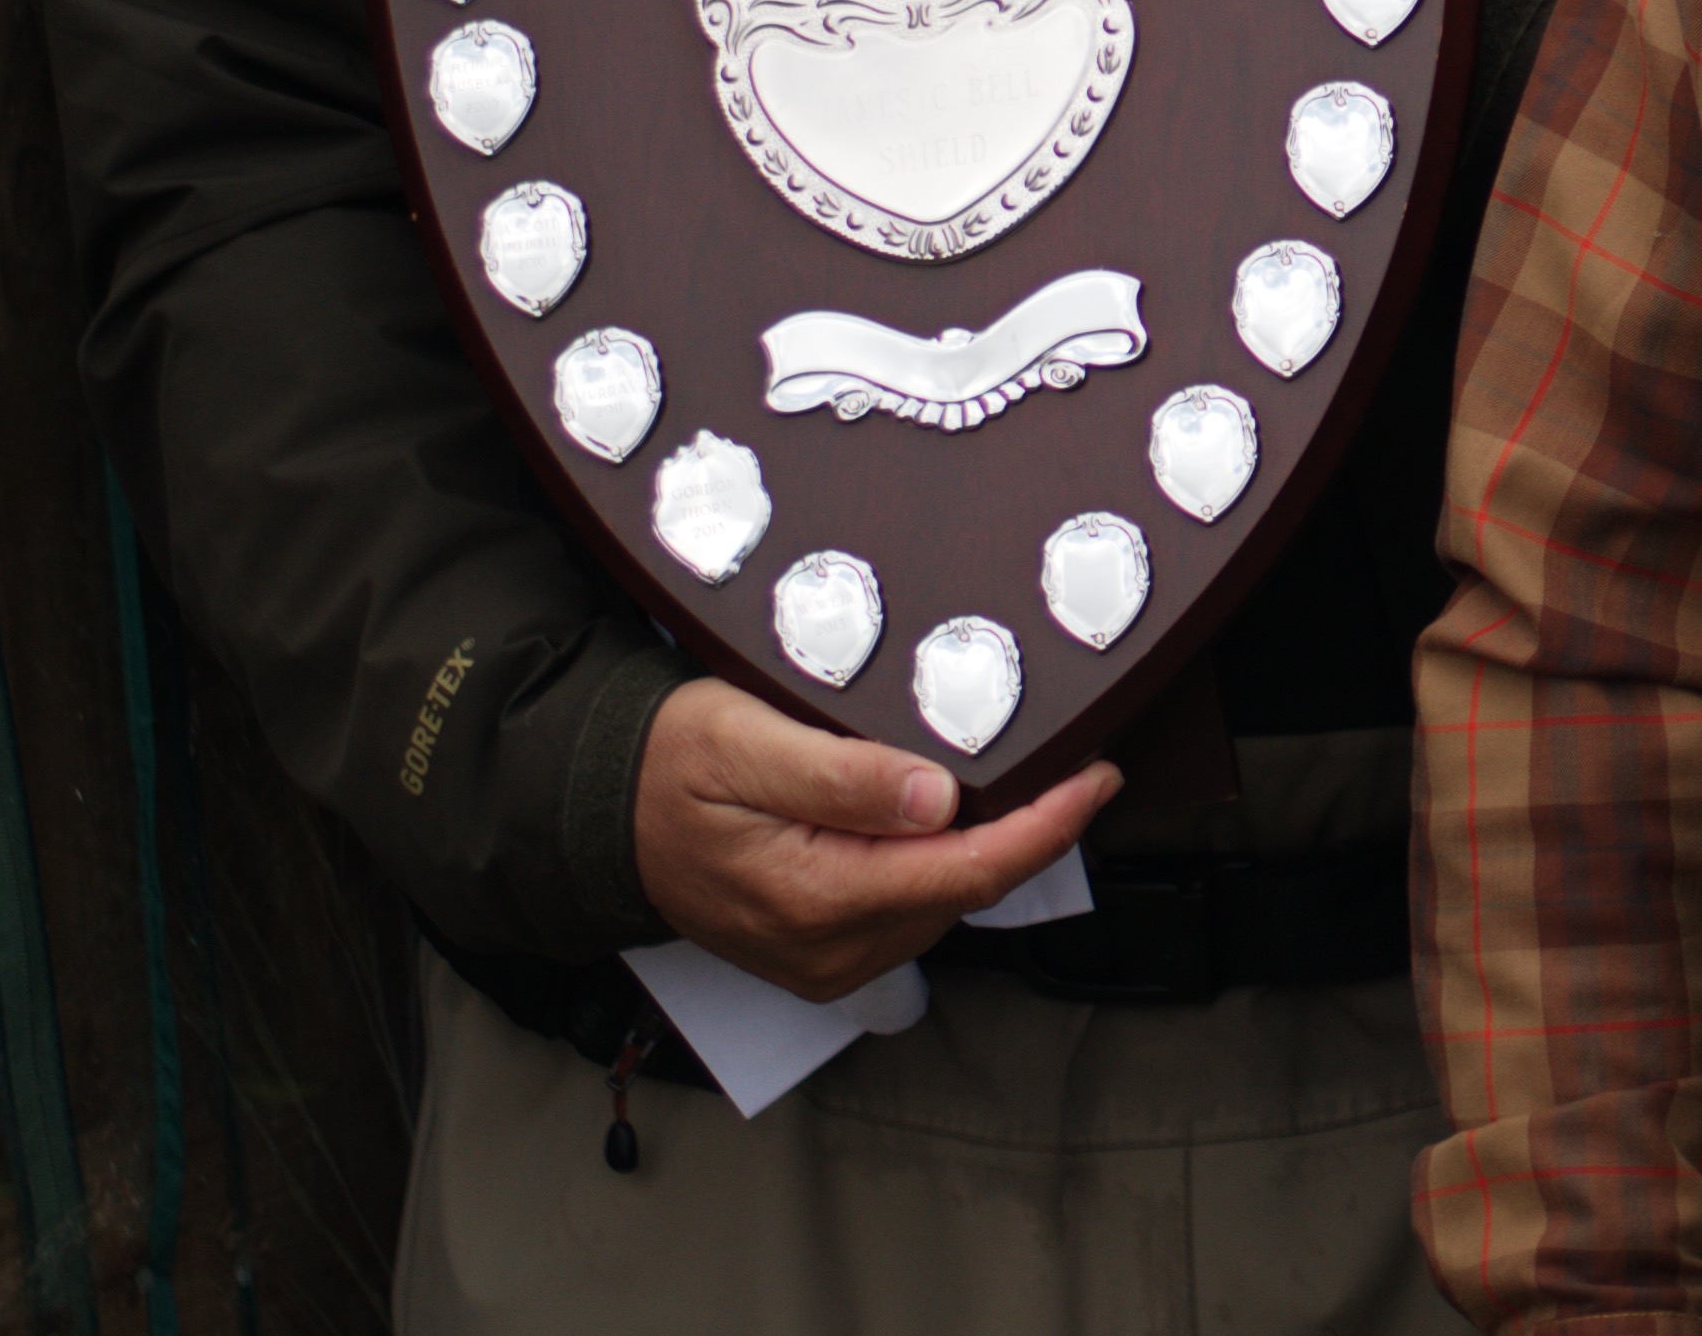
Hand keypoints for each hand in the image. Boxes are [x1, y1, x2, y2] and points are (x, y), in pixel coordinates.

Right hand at [630, 677, 1117, 1000]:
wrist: (602, 816)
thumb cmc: (669, 767)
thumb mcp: (745, 743)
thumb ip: (843, 777)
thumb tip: (939, 799)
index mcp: (817, 897)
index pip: (969, 871)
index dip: (1047, 825)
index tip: (1098, 776)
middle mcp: (830, 947)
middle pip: (969, 889)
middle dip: (1033, 828)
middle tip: (1077, 760)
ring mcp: (827, 958)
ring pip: (946, 901)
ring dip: (992, 847)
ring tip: (1027, 779)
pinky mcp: (824, 952)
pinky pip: (912, 908)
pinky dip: (947, 864)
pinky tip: (957, 817)